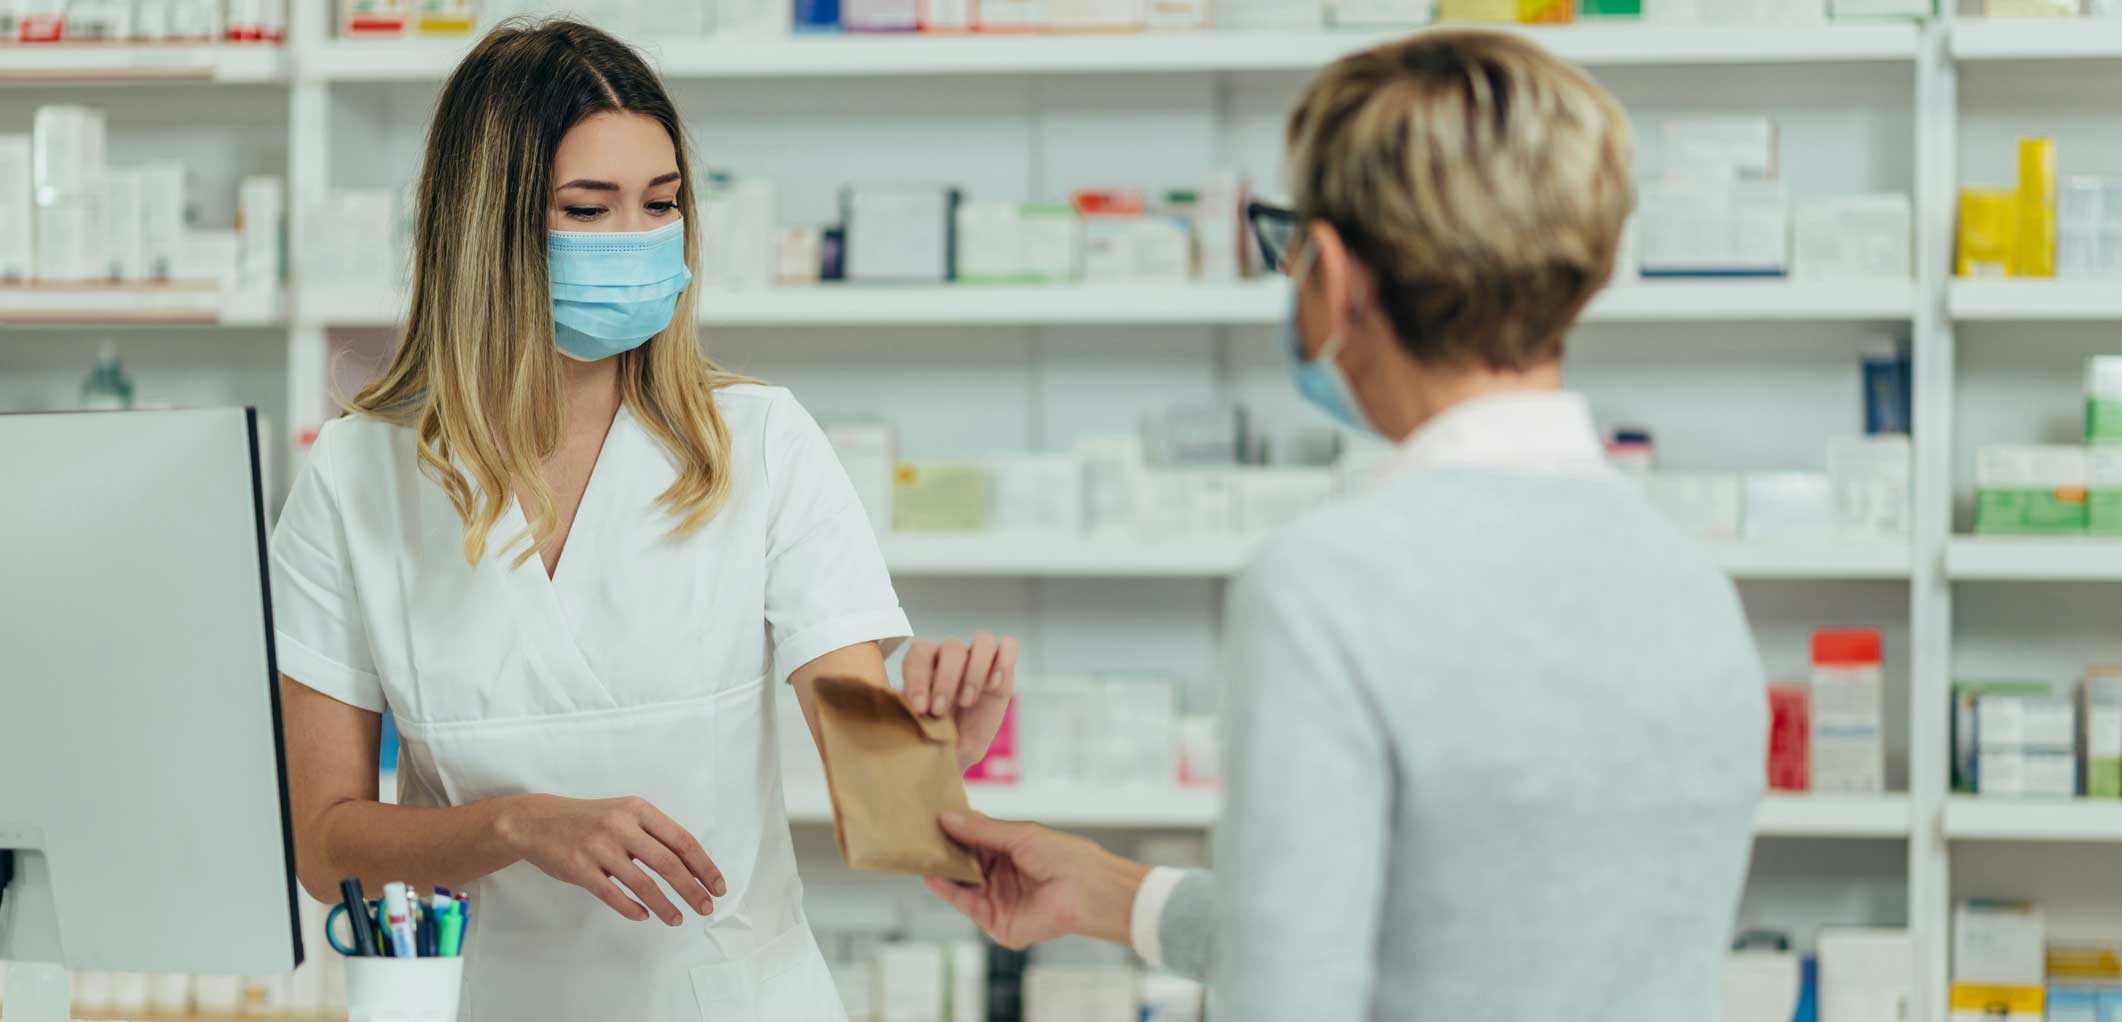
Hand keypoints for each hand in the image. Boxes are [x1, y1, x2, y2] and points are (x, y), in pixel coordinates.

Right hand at [497, 794, 725, 925]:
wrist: (538, 821)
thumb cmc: (590, 820)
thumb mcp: (624, 813)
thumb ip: (654, 834)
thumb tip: (692, 866)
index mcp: (639, 810)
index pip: (682, 840)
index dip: (703, 866)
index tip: (717, 885)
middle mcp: (621, 826)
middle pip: (668, 863)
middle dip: (692, 889)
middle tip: (706, 908)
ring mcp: (600, 848)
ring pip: (643, 883)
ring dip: (665, 906)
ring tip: (678, 919)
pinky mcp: (580, 869)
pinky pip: (613, 894)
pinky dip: (632, 908)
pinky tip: (644, 916)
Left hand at [902, 633, 1017, 770]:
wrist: (957, 749)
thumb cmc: (932, 734)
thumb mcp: (916, 728)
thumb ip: (909, 714)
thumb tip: (905, 708)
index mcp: (924, 663)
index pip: (920, 653)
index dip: (918, 677)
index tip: (919, 708)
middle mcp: (951, 656)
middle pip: (952, 647)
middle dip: (945, 680)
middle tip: (940, 710)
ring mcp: (978, 659)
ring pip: (983, 640)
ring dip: (975, 671)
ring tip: (967, 701)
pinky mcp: (1003, 668)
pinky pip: (1008, 646)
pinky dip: (1003, 662)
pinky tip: (994, 686)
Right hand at [922, 812, 1147, 950]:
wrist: (1086, 891)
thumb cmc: (1064, 857)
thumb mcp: (1018, 835)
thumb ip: (981, 829)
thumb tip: (947, 817)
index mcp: (1010, 852)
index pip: (974, 840)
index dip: (953, 830)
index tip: (929, 817)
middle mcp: (1001, 876)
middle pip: (963, 862)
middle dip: (942, 849)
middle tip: (915, 834)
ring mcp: (997, 899)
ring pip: (961, 883)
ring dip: (940, 869)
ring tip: (918, 851)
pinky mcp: (996, 922)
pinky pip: (966, 905)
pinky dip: (948, 890)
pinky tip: (933, 874)